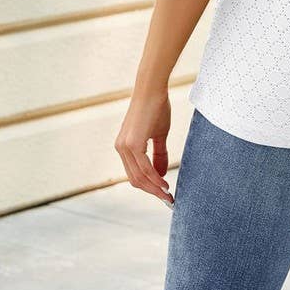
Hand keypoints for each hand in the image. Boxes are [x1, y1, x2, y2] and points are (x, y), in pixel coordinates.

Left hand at [115, 87, 174, 206]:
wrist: (152, 89)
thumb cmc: (156, 107)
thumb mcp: (159, 134)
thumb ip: (159, 154)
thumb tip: (161, 174)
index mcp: (124, 147)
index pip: (134, 174)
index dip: (149, 186)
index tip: (163, 193)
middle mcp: (121, 148)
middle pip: (135, 179)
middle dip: (152, 191)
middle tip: (168, 199)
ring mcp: (125, 146)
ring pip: (139, 176)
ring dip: (154, 188)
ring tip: (168, 195)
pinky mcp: (133, 144)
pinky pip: (144, 168)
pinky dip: (154, 178)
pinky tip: (164, 184)